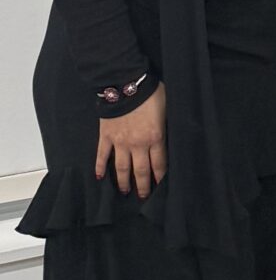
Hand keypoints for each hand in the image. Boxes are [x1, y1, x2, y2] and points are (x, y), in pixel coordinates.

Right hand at [96, 83, 166, 197]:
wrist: (125, 84)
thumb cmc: (150, 93)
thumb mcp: (167, 107)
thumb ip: (167, 123)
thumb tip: (173, 130)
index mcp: (155, 137)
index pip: (159, 163)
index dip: (159, 176)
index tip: (159, 186)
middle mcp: (137, 144)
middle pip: (140, 170)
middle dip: (142, 185)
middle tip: (142, 196)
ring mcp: (119, 142)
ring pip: (121, 167)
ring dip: (123, 181)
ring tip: (125, 191)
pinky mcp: (106, 136)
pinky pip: (102, 155)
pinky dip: (100, 166)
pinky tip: (99, 177)